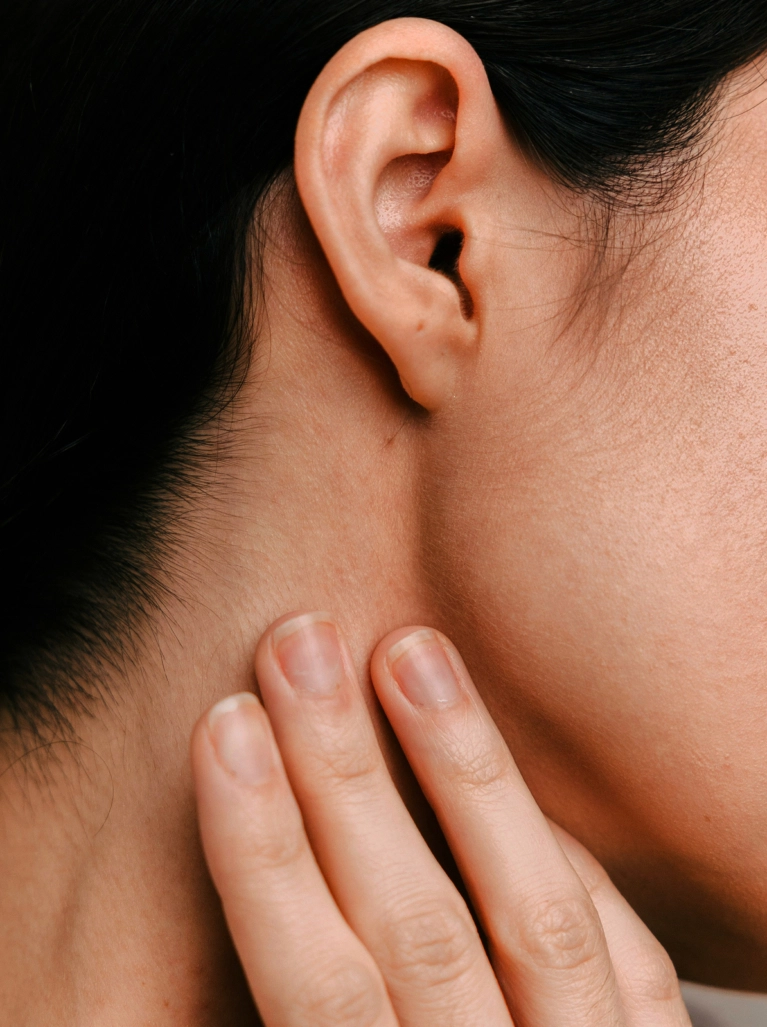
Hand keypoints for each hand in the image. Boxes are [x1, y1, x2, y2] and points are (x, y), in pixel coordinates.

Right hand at [191, 613, 690, 1026]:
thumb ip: (322, 1006)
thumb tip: (268, 895)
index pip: (317, 992)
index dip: (263, 852)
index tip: (223, 730)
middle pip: (419, 928)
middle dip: (346, 776)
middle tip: (301, 647)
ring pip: (535, 912)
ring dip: (465, 770)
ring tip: (412, 654)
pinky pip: (620, 948)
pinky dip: (554, 848)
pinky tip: (497, 765)